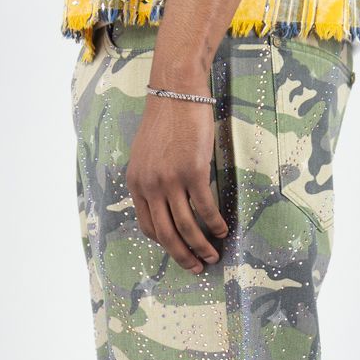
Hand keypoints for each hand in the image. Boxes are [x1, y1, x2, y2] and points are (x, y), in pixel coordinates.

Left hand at [127, 96, 228, 273]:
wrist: (177, 91)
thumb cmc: (166, 121)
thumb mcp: (146, 155)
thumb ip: (151, 181)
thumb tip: (165, 205)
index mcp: (136, 184)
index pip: (148, 227)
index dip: (165, 245)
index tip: (179, 253)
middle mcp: (150, 186)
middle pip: (166, 234)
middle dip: (183, 257)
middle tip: (197, 268)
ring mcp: (171, 180)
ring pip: (186, 226)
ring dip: (201, 246)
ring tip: (213, 256)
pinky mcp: (192, 172)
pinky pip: (205, 208)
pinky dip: (215, 224)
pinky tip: (222, 231)